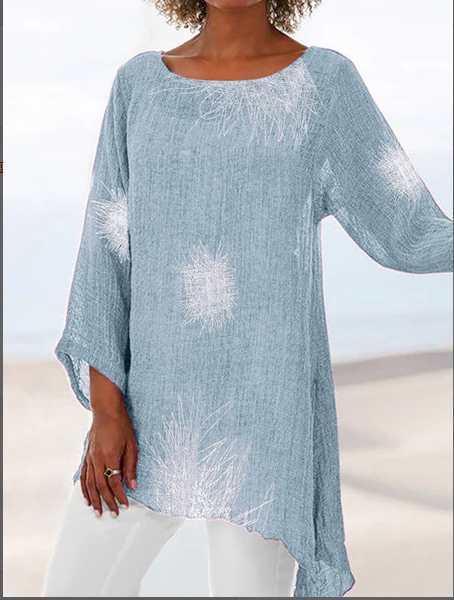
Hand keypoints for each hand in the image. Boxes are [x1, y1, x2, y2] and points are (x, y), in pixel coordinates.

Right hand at [80, 367, 137, 516]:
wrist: (106, 411)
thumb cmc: (122, 426)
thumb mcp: (132, 445)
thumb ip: (131, 466)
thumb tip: (133, 485)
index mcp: (110, 456)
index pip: (114, 482)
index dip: (120, 496)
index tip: (125, 505)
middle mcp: (97, 459)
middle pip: (100, 486)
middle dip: (107, 502)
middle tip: (112, 515)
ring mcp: (89, 458)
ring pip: (89, 484)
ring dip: (94, 500)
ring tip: (98, 512)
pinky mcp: (86, 456)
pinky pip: (83, 476)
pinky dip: (84, 489)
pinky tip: (87, 498)